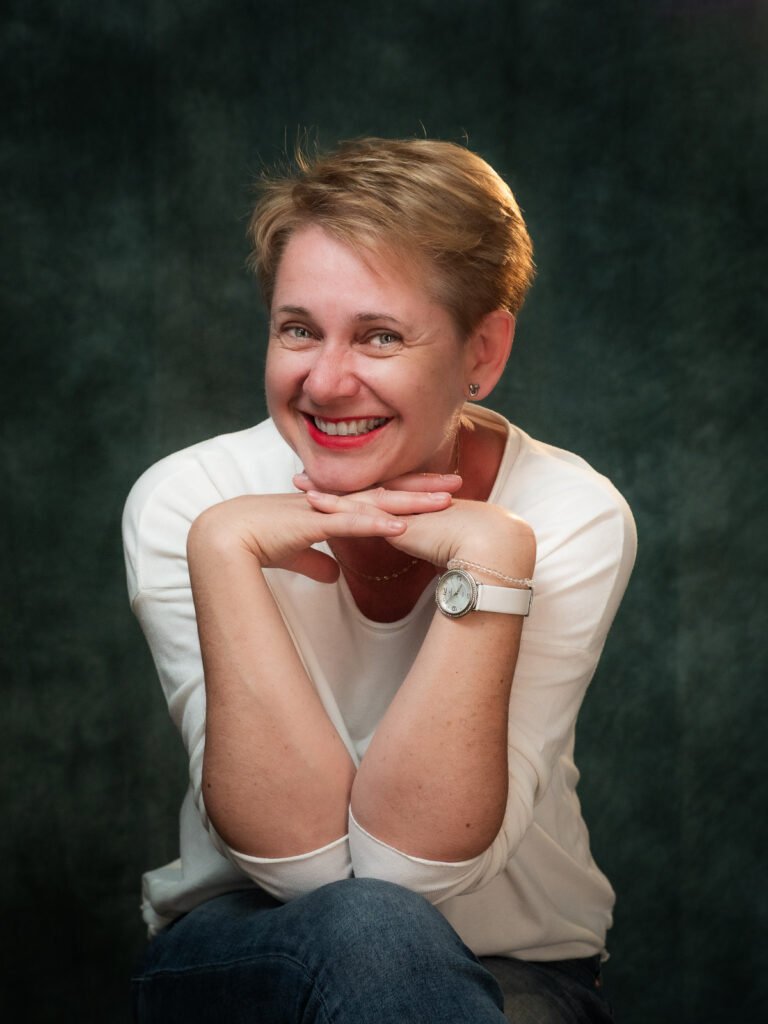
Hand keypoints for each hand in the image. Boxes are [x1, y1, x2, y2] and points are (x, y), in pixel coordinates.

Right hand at [187, 473, 459, 583]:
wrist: (221, 536)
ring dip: (410, 503)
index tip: (439, 491)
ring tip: (444, 501)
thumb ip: (315, 561)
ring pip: (374, 503)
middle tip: (459, 482)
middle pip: (385, 490)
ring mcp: (322, 509)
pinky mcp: (308, 524)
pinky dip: (374, 523)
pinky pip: (347, 524)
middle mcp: (331, 501)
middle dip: (422, 487)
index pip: (377, 493)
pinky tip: (399, 526)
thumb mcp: (294, 553)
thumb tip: (332, 575)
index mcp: (330, 505)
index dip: (408, 491)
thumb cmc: (254, 541)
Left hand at [300, 475, 534, 577]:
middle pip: (361, 491)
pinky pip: (360, 511)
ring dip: (326, 491)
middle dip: (332, 485)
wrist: (488, 543)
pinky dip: (335, 506)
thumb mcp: (442, 546)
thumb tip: (421, 549)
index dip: (351, 495)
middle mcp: (402, 506)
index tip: (328, 490)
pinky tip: (313, 502)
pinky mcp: (396, 521)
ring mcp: (398, 510)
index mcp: (411, 510)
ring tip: (299, 485)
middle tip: (303, 478)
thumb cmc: (473, 550)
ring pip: (355, 497)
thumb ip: (428, 545)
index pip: (375, 499)